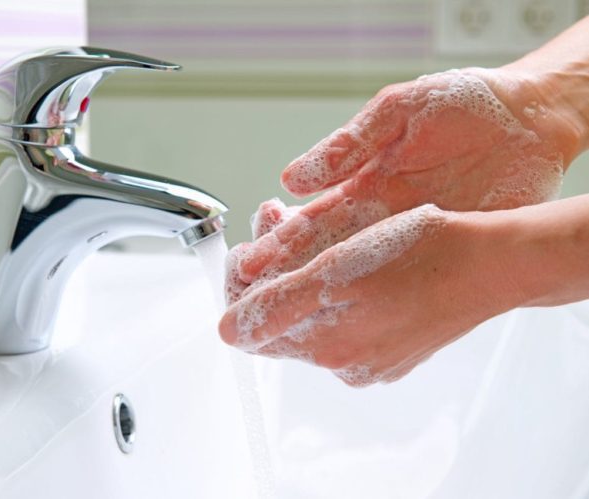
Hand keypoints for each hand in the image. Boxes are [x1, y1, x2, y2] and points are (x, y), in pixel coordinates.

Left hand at [219, 205, 521, 385]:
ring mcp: (368, 353)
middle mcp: (342, 359)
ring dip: (295, 266)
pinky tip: (339, 247)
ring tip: (298, 221)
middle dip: (265, 266)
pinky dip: (329, 279)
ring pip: (308, 309)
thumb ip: (274, 308)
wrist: (491, 264)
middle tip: (273, 217)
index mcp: (323, 347)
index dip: (238, 285)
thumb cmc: (423, 258)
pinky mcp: (389, 341)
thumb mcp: (335, 275)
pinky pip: (341, 311)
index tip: (244, 248)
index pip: (249, 328)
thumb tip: (227, 332)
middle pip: (278, 316)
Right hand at [230, 68, 580, 296]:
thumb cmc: (463, 105)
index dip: (277, 245)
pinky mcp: (442, 249)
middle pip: (320, 258)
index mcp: (360, 185)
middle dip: (285, 278)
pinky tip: (349, 321)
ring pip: (353, 278)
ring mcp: (409, 238)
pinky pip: (401, 284)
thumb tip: (291, 179)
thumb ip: (346, 144)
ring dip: (320, 298)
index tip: (250, 264)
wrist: (529, 120)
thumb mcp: (396, 113)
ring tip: (291, 321)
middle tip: (256, 298)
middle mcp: (377, 218)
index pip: (306, 224)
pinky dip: (374, 303)